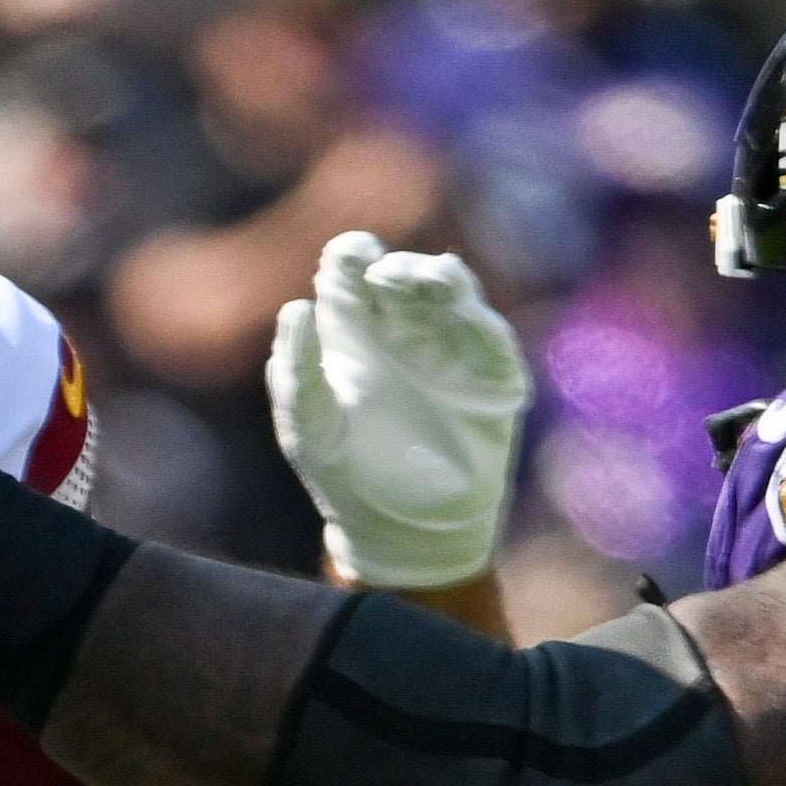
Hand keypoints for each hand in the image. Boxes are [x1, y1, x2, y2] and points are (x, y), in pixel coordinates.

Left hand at [264, 235, 525, 594]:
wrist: (401, 530)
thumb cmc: (345, 475)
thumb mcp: (310, 427)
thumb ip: (297, 372)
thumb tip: (295, 307)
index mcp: (353, 331)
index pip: (352, 272)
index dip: (352, 255)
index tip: (352, 258)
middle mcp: (402, 330)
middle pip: (404, 274)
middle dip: (397, 267)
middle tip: (384, 276)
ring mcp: (448, 350)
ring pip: (451, 295)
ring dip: (441, 281)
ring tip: (430, 280)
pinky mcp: (490, 379)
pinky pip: (490, 340)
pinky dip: (477, 321)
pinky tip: (462, 311)